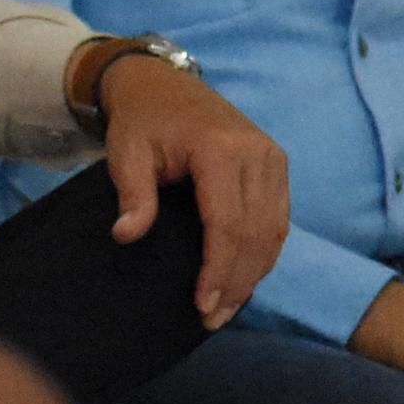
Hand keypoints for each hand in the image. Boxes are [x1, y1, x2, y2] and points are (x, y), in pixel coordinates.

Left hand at [91, 51, 290, 326]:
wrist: (162, 84)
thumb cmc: (141, 120)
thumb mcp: (125, 152)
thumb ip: (132, 194)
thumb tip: (126, 235)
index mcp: (220, 149)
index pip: (227, 224)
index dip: (218, 269)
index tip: (203, 306)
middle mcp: (257, 153)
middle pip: (256, 233)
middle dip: (237, 282)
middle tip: (214, 319)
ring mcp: (272, 158)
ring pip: (274, 230)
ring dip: (254, 273)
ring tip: (227, 308)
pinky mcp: (276, 165)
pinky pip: (278, 218)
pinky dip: (263, 252)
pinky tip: (243, 278)